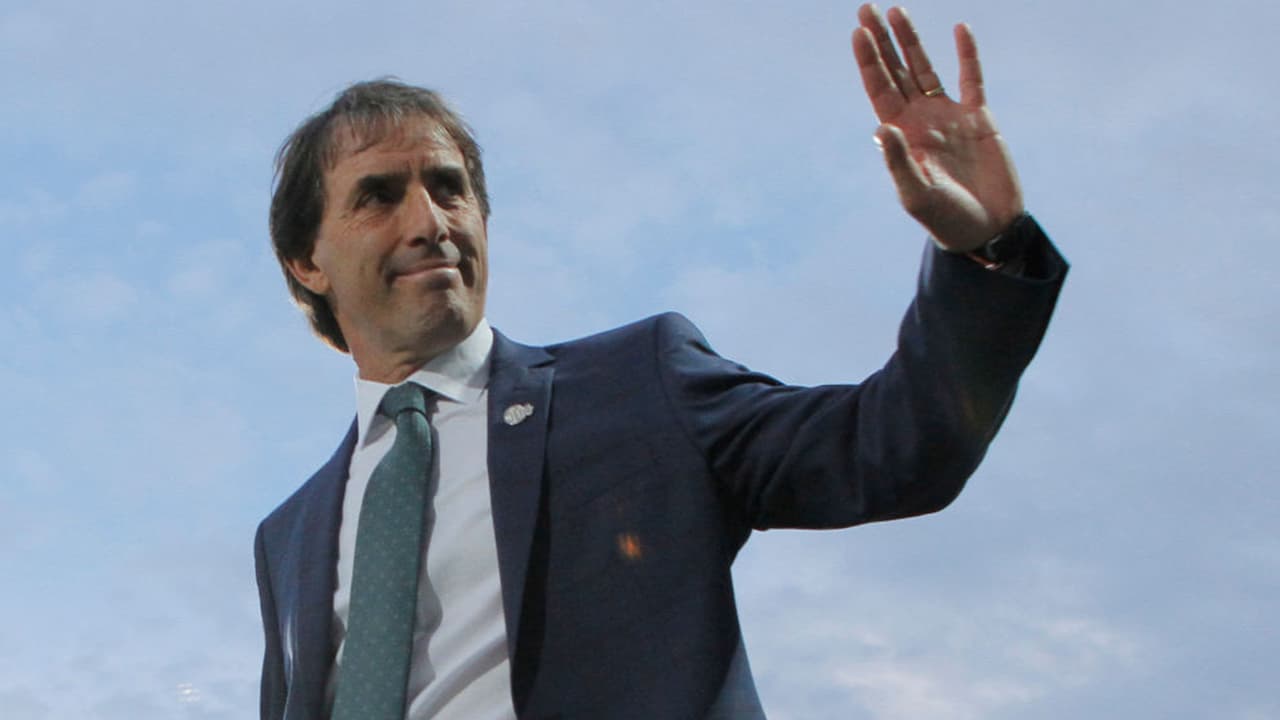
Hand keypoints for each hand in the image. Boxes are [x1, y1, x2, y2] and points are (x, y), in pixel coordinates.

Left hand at [852, 4, 1023, 251]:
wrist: (986, 227)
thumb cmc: (945, 217)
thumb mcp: (917, 193)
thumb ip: (899, 161)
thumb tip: (882, 128)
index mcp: (901, 135)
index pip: (879, 89)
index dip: (869, 61)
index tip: (857, 33)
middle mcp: (920, 120)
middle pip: (896, 71)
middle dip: (881, 41)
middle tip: (865, 7)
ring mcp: (949, 116)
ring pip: (926, 68)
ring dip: (911, 41)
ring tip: (897, 10)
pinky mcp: (979, 118)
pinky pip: (972, 78)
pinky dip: (967, 55)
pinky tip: (960, 29)